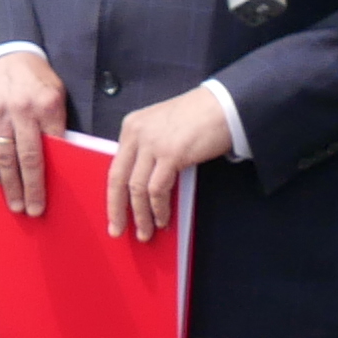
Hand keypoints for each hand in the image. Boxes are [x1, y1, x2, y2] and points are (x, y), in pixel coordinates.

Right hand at [0, 50, 70, 217]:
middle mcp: (21, 110)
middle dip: (31, 189)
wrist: (6, 54)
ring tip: (15, 203)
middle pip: (28, 159)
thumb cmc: (34, 79)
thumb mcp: (56, 94)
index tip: (52, 194)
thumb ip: (57, 124)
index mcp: (46, 105)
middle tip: (33, 209)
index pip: (53, 147)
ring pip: (4, 158)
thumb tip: (62, 158)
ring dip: (10, 185)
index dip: (52, 175)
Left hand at [109, 88, 235, 241]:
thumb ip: (148, 150)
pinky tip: (163, 219)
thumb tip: (142, 188)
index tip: (113, 215)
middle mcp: (137, 133)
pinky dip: (159, 208)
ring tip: (147, 231)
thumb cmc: (199, 117)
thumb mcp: (162, 128)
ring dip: (142, 215)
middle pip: (118, 179)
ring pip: (137, 189)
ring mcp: (152, 143)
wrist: (224, 105)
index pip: (115, 167)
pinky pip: (157, 190)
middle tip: (118, 230)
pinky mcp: (170, 154)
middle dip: (118, 209)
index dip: (113, 195)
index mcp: (132, 126)